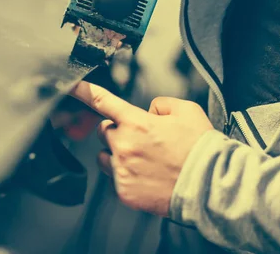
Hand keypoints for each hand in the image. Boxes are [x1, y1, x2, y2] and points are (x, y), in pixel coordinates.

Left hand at [69, 81, 213, 216]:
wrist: (209, 186)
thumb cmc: (200, 147)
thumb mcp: (186, 110)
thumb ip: (160, 104)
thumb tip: (148, 113)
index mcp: (136, 122)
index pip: (102, 101)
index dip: (83, 91)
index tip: (70, 86)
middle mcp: (123, 145)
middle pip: (103, 131)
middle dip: (117, 131)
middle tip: (141, 139)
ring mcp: (122, 171)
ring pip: (105, 157)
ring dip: (118, 155)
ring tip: (144, 161)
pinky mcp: (124, 192)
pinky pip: (114, 179)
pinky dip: (126, 176)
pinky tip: (147, 177)